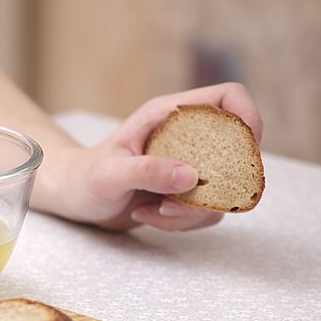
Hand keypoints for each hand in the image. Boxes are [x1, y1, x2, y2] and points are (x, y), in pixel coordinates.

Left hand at [56, 82, 262, 231]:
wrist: (73, 198)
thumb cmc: (84, 178)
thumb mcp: (109, 175)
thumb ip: (147, 172)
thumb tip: (191, 177)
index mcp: (168, 115)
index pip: (228, 99)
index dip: (248, 118)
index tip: (246, 151)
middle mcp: (184, 136)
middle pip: (236, 151)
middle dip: (217, 186)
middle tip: (178, 200)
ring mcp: (187, 165)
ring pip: (222, 190)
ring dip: (192, 211)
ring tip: (153, 211)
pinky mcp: (183, 192)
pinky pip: (204, 211)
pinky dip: (180, 222)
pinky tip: (147, 216)